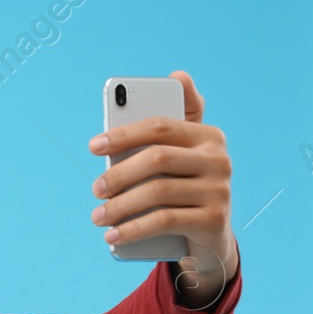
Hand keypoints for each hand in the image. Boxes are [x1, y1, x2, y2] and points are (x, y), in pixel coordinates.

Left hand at [89, 70, 237, 308]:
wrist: (211, 238)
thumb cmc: (184, 190)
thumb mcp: (180, 158)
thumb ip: (170, 127)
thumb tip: (178, 75)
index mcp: (207, 136)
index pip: (160, 127)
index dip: (124, 134)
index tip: (93, 146)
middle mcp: (218, 158)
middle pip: (157, 158)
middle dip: (119, 174)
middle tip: (95, 190)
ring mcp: (219, 189)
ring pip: (158, 192)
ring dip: (120, 206)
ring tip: (98, 217)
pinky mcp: (214, 220)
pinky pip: (164, 221)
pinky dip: (132, 229)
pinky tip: (112, 236)